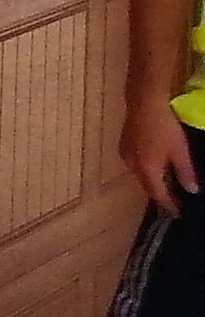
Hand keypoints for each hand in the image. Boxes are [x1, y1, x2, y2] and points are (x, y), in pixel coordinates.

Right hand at [124, 96, 198, 215]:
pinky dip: (146, 169)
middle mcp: (132, 166)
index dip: (169, 205)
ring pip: (140, 175)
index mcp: (147, 170)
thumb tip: (192, 190)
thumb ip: (185, 173)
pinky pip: (136, 164)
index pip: (158, 194)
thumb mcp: (180, 151)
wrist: (144, 102)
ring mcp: (126, 154)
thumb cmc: (165, 126)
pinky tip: (155, 164)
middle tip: (175, 200)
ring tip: (167, 183)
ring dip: (153, 181)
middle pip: (146, 186)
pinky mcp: (124, 144)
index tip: (177, 213)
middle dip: (160, 194)